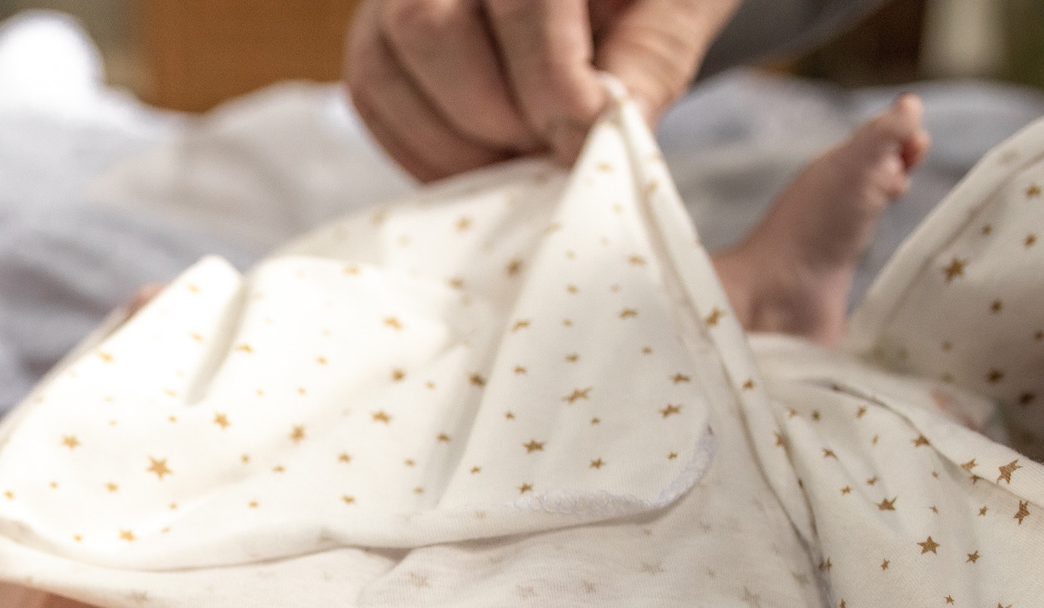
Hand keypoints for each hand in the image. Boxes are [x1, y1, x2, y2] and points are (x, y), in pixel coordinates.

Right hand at [345, 0, 742, 182]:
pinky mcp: (373, 29)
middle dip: (496, 115)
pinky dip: (422, 149)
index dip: (552, 85)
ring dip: (456, 143)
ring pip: (385, 67)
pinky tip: (479, 155)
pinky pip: (370, 97)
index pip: (524, 2)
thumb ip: (651, 59)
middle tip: (548, 149)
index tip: (583, 141)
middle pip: (432, 29)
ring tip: (518, 153)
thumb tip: (609, 133)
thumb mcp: (674, 7)